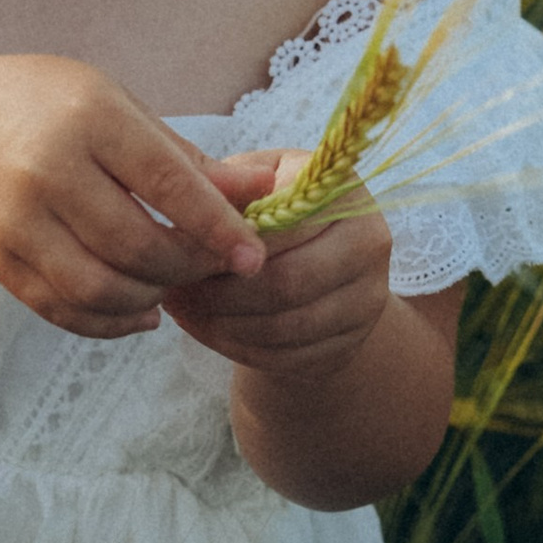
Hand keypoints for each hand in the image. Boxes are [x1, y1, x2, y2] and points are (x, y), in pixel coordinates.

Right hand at [0, 57, 265, 340]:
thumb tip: (263, 193)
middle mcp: (47, 171)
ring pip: (101, 289)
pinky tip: (140, 308)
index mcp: (89, 121)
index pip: (167, 185)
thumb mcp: (120, 111)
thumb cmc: (52, 108)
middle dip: (189, 268)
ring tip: (172, 283)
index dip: (217, 227)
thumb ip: (187, 160)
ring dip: (151, 297)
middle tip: (214, 268)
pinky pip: (67, 311)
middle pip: (136, 247)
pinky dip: (113, 321)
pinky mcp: (0, 262)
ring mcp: (17, 222)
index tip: (254, 256)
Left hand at [161, 149, 395, 377]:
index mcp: (343, 192)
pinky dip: (235, 346)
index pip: (285, 226)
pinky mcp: (350, 343)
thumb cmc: (274, 213)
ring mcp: (366, 299)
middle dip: (219, 292)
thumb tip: (192, 197)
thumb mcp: (254, 185)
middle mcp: (368, 243)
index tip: (179, 249)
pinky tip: (205, 328)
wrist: (317, 264)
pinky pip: (286, 356)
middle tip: (173, 287)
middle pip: (286, 283)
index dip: (228, 243)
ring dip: (221, 324)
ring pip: (283, 327)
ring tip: (181, 308)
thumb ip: (228, 187)